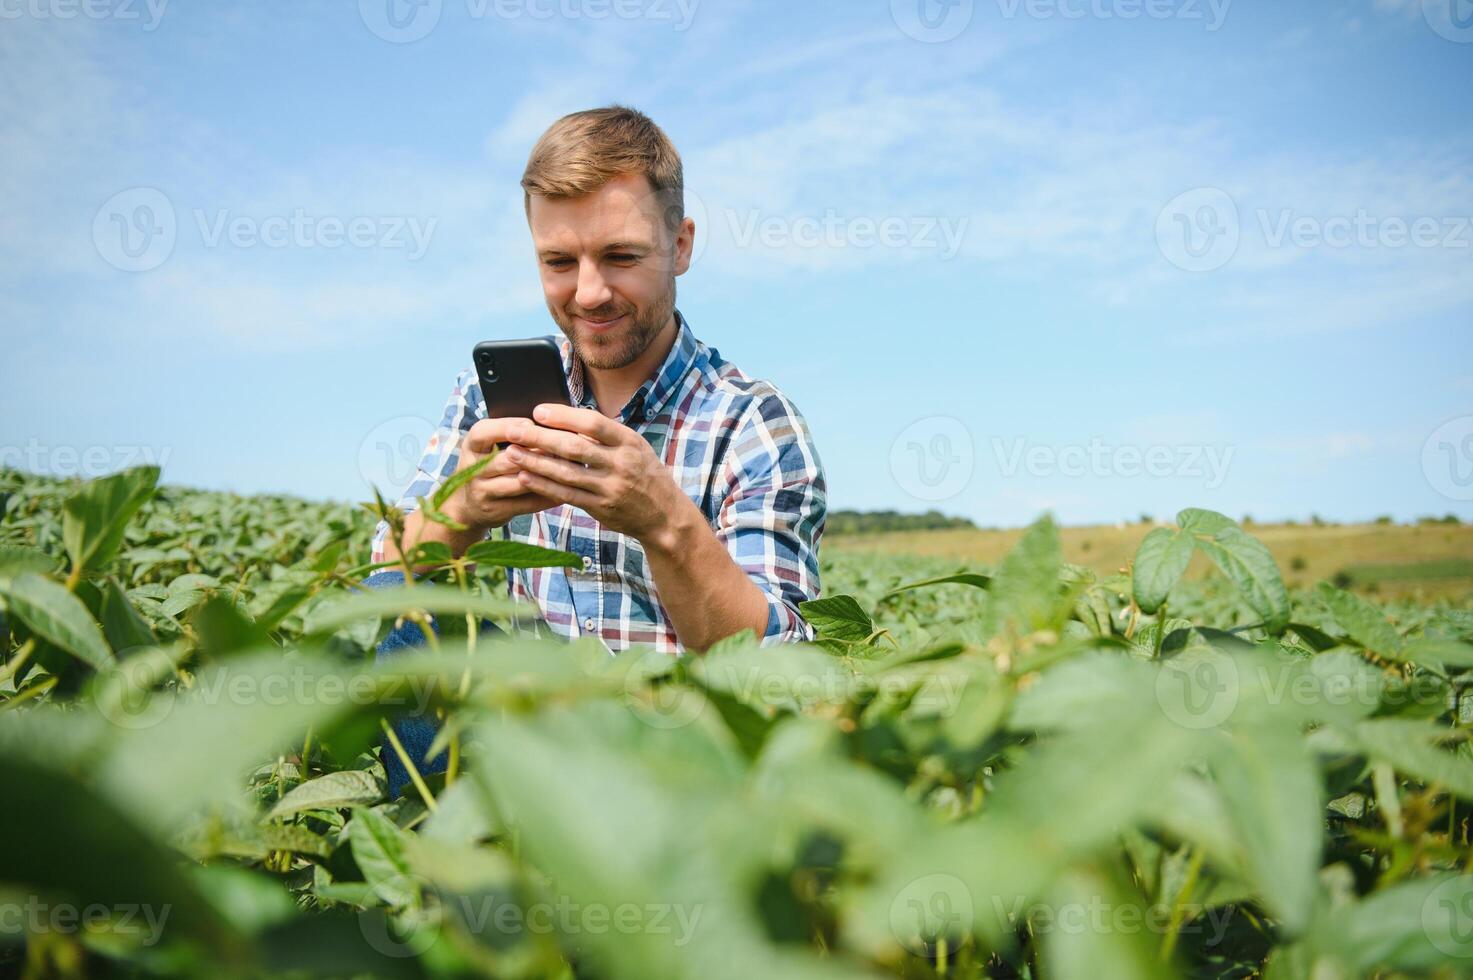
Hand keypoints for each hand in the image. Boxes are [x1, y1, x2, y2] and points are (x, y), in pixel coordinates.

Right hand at [442, 417, 557, 530]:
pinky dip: (548, 495)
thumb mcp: (486, 446)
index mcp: (471, 446)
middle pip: (507, 459)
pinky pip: (527, 503)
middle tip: (564, 446)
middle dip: (537, 452)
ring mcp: (483, 492)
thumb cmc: (486, 466)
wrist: (467, 505)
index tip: (531, 423)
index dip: (508, 426)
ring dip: (546, 474)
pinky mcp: (496, 511)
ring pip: (520, 482)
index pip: (484, 432)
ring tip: (569, 466)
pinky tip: (565, 488)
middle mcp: (472, 469)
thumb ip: (508, 434)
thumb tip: (546, 422)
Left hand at [501, 403, 686, 545]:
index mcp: (629, 441)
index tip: (538, 410)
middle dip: (540, 438)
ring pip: (566, 472)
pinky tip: (525, 477)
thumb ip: (606, 435)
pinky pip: (567, 495)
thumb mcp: (634, 447)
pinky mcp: (601, 508)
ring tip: (511, 452)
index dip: (564, 416)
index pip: (593, 423)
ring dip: (535, 462)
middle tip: (513, 430)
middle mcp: (621, 463)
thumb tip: (566, 417)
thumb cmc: (645, 474)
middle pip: (574, 447)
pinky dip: (544, 485)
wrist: (665, 515)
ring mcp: (611, 487)